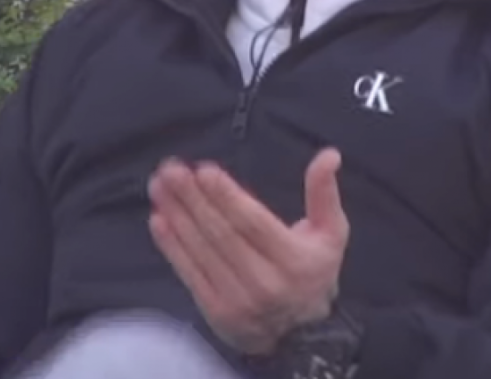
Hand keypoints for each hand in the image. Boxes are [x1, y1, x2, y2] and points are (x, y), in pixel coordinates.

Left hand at [148, 148, 348, 354]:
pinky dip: (171, 246)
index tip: (203, 170)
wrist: (302, 336)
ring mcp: (238, 301)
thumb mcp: (332, 231)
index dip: (226, 196)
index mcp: (294, 259)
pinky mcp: (216, 313)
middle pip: (222, 234)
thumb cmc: (314, 270)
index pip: (252, 223)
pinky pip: (190, 274)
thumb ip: (325, 192)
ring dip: (177, 215)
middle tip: (170, 170)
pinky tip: (159, 220)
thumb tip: (329, 154)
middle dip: (193, 198)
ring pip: (202, 251)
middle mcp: (265, 282)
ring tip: (159, 186)